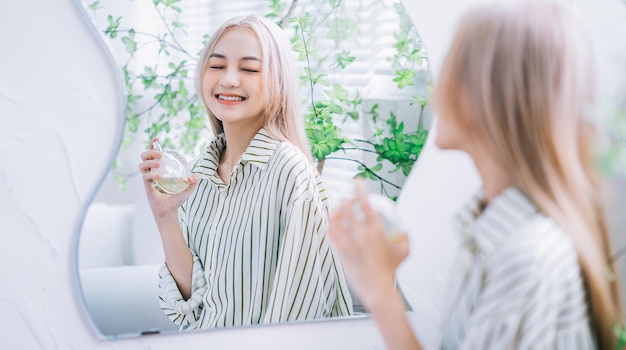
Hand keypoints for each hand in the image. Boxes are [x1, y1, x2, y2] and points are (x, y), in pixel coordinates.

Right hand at [138, 138, 198, 219]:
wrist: (169, 212)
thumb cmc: (175, 200)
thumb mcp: (187, 189)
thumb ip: (192, 182)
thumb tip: (198, 176)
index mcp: (159, 170)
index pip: (153, 154)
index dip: (153, 145)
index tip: (156, 139)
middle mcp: (152, 172)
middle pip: (144, 156)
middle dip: (150, 152)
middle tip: (160, 154)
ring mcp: (148, 179)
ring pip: (141, 165)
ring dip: (149, 162)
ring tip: (159, 164)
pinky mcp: (147, 187)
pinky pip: (145, 177)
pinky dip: (152, 175)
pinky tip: (159, 177)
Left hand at [328, 181, 408, 309]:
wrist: (377, 287)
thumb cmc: (389, 270)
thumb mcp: (403, 251)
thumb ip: (404, 237)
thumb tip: (403, 231)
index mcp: (375, 229)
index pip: (364, 203)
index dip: (360, 190)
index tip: (358, 182)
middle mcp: (360, 233)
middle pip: (346, 208)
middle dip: (346, 200)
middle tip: (347, 199)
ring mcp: (348, 242)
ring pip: (336, 219)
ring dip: (336, 211)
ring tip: (337, 209)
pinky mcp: (340, 251)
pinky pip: (331, 234)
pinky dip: (331, 226)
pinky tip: (331, 224)